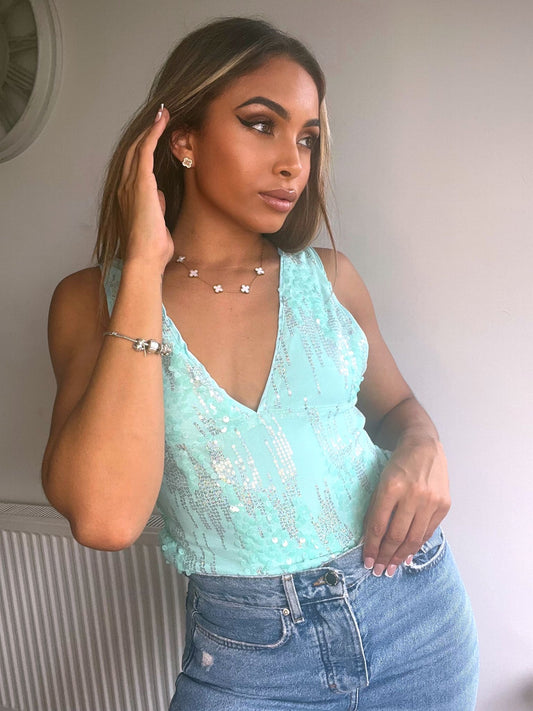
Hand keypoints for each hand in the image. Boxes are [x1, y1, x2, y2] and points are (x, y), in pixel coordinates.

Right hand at [118, 105, 174, 270]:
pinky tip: (162, 120)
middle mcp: (124, 187)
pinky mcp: (141, 183)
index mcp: (127, 197)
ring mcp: (130, 184)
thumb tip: (158, 193)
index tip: (155, 133)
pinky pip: (145, 151)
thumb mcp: (155, 221)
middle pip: (133, 151)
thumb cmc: (152, 248)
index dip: (144, 146)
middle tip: (159, 115)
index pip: (134, 165)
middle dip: (146, 132)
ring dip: (150, 128)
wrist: (145, 258)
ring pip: (138, 147)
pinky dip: (153, 133)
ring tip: (162, 113)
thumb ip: (155, 205)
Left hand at [362, 438, 450, 576]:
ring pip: (414, 538)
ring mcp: (431, 500)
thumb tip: (370, 538)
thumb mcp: (381, 481)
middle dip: (386, 557)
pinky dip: (417, 546)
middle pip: (397, 535)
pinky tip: (408, 556)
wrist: (424, 446)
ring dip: (401, 557)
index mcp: (392, 486)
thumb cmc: (398, 464)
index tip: (367, 560)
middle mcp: (413, 494)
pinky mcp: (444, 504)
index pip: (379, 524)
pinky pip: (428, 532)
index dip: (372, 546)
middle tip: (378, 571)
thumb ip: (376, 507)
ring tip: (391, 568)